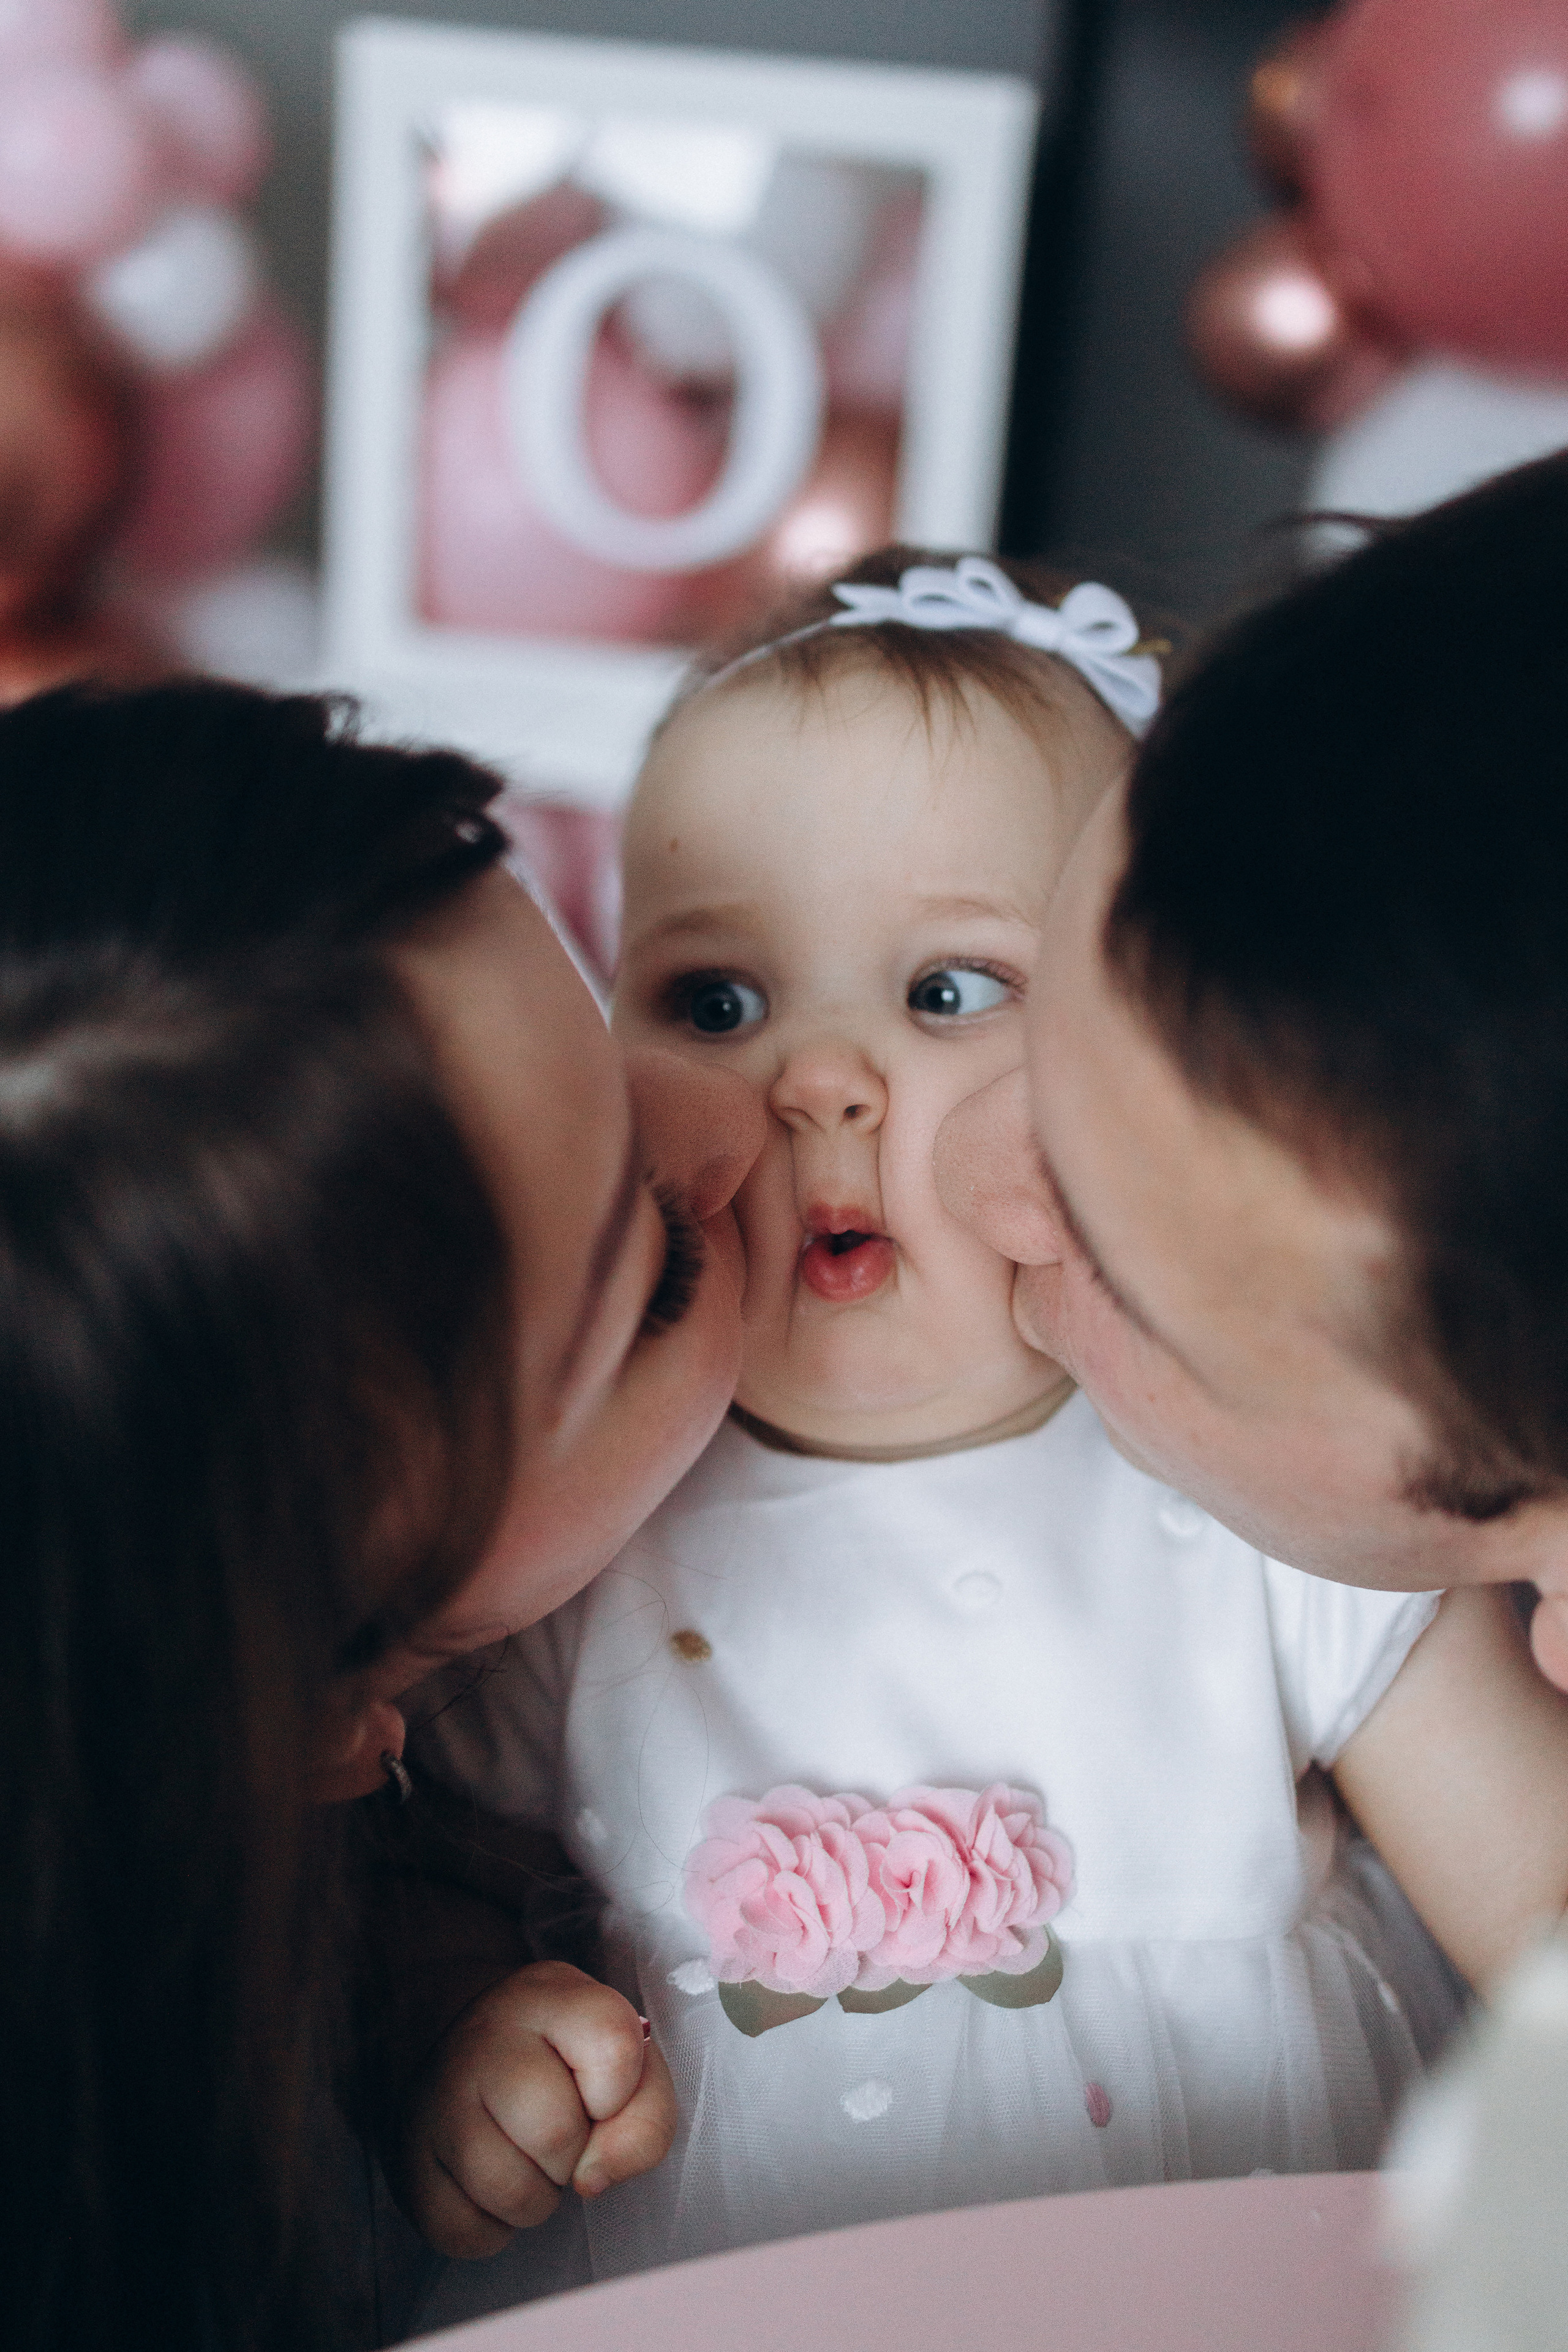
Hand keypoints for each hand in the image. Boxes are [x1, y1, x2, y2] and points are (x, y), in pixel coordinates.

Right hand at [400, 1960, 676, 2257]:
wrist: (467, 2047)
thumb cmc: (564, 2062)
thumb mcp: (625, 2061)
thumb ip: (645, 2117)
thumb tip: (593, 2178)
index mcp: (549, 1997)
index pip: (613, 2046)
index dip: (621, 2091)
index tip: (599, 2092)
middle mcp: (483, 2037)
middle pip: (556, 2132)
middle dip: (574, 2154)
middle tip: (559, 2135)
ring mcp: (434, 2098)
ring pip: (510, 2191)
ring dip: (536, 2199)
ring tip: (526, 2161)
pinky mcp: (406, 2160)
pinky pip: (464, 2232)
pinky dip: (492, 2229)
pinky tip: (490, 2187)